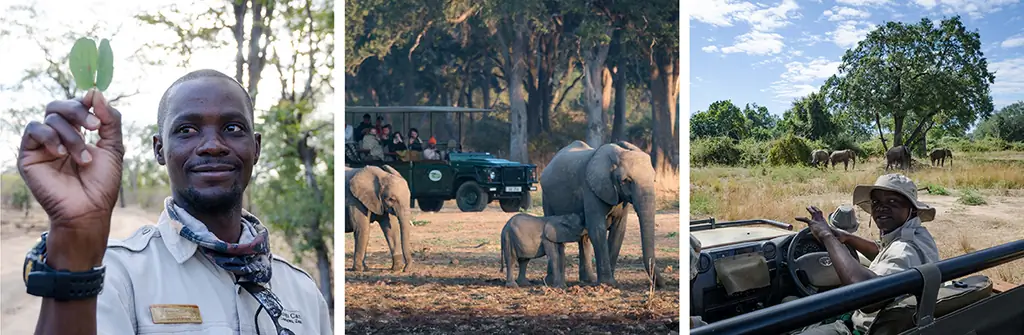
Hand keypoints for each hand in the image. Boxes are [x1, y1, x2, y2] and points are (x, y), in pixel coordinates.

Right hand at [17, 89, 123, 270]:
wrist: (88, 210)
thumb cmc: (102, 184)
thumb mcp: (113, 148)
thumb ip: (109, 120)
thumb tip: (95, 92)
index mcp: (78, 132)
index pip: (77, 105)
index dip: (86, 102)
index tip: (99, 110)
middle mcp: (59, 135)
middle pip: (60, 105)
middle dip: (78, 112)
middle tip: (94, 127)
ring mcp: (43, 144)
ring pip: (50, 117)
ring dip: (71, 135)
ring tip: (82, 159)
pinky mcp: (29, 154)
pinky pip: (34, 129)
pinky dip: (50, 137)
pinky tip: (61, 154)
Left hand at [795, 206, 835, 242]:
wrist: (827, 236)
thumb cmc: (828, 238)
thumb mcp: (828, 236)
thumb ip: (827, 236)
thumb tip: (827, 241)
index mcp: (824, 223)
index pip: (821, 217)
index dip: (819, 214)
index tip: (818, 212)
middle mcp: (821, 220)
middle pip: (818, 212)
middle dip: (815, 209)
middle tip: (812, 206)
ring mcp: (817, 220)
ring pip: (813, 212)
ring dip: (810, 209)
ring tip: (807, 207)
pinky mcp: (812, 223)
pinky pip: (805, 219)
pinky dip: (800, 218)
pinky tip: (796, 218)